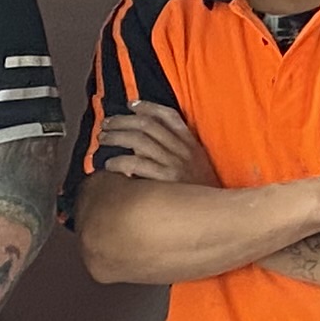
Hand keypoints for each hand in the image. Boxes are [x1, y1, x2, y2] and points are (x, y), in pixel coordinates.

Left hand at [92, 102, 217, 185]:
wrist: (216, 216)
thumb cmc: (201, 193)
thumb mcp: (197, 166)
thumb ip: (176, 152)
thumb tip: (141, 145)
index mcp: (191, 144)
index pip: (169, 116)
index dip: (148, 107)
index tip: (131, 104)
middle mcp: (183, 151)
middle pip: (148, 125)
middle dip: (123, 121)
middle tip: (106, 123)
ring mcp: (175, 165)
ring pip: (139, 140)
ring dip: (117, 137)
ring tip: (103, 139)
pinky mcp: (166, 181)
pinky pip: (136, 165)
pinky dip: (119, 162)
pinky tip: (110, 165)